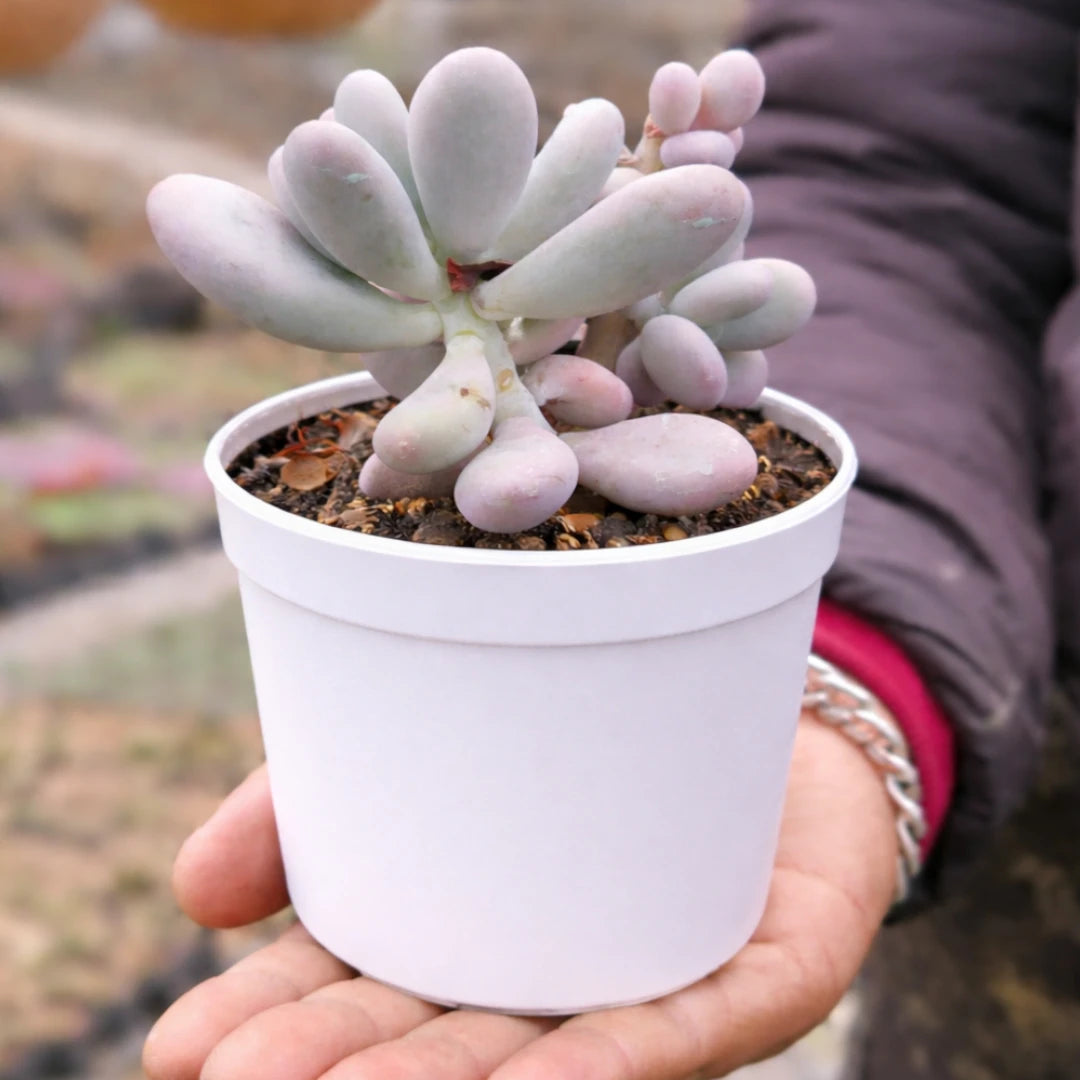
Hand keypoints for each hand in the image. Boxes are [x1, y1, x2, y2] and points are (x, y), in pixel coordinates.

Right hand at [144, 715, 897, 1079]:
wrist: (753, 687)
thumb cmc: (583, 721)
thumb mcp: (437, 729)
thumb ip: (312, 795)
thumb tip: (192, 892)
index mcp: (473, 928)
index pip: (360, 993)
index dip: (277, 1024)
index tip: (184, 1045)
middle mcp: (555, 976)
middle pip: (441, 1042)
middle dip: (341, 1067)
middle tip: (241, 1076)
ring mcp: (653, 980)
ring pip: (547, 1059)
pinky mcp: (757, 974)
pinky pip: (686, 1029)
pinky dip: (609, 1065)